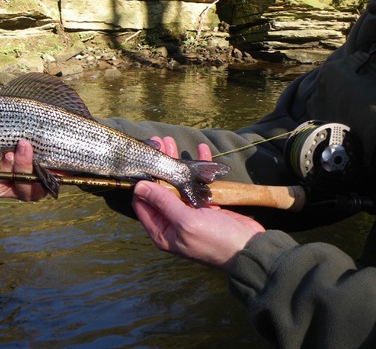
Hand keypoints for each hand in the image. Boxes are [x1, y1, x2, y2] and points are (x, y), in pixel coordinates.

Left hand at [132, 136, 264, 269]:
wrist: (251, 248)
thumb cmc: (216, 240)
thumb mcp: (186, 221)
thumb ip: (163, 203)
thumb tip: (139, 187)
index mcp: (162, 231)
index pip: (142, 203)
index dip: (141, 181)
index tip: (142, 160)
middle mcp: (172, 221)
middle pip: (159, 189)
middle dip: (158, 166)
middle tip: (158, 143)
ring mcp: (189, 212)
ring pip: (178, 183)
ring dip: (176, 162)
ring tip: (171, 141)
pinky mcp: (206, 205)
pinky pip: (198, 182)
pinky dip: (199, 166)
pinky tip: (201, 149)